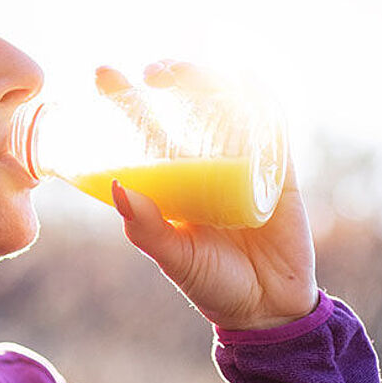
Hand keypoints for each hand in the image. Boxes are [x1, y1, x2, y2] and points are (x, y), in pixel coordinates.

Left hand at [96, 61, 318, 330]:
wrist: (267, 311)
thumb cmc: (213, 284)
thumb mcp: (174, 257)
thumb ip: (147, 228)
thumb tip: (116, 187)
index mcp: (173, 179)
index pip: (144, 127)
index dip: (124, 98)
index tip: (102, 72)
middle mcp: (206, 163)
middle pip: (184, 106)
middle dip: (167, 78)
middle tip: (148, 71)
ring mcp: (244, 163)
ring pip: (226, 106)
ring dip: (206, 79)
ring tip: (181, 71)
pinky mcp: (279, 171)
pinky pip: (272, 127)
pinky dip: (260, 99)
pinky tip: (245, 78)